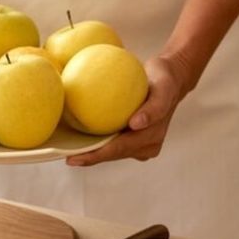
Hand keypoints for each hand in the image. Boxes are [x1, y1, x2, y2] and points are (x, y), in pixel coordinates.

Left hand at [65, 55, 190, 166]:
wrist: (171, 79)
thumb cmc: (164, 82)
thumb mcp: (163, 89)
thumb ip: (154, 108)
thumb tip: (136, 124)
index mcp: (151, 137)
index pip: (118, 149)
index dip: (96, 155)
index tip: (76, 158)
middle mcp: (146, 145)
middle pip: (113, 154)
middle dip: (90, 158)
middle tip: (67, 159)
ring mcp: (141, 145)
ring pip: (112, 152)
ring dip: (92, 154)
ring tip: (69, 154)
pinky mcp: (134, 139)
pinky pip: (113, 142)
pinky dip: (97, 143)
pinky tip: (80, 141)